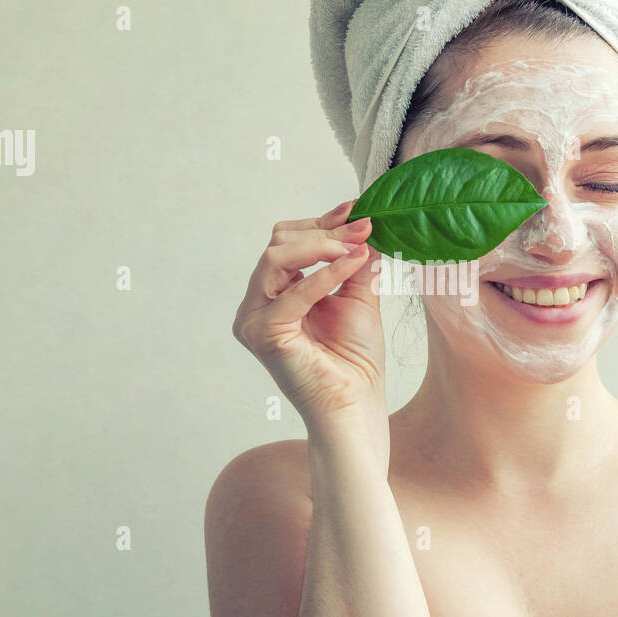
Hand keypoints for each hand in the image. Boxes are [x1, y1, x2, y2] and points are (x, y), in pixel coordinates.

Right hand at [232, 199, 386, 427]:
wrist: (356, 405)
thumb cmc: (355, 362)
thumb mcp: (359, 297)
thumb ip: (355, 262)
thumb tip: (363, 225)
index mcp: (274, 294)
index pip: (287, 243)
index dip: (322, 224)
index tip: (357, 211)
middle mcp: (257, 304)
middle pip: (278, 244)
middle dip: (324, 232)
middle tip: (363, 229)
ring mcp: (254, 319)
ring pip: (276, 257)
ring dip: (321, 246)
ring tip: (357, 248)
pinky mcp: (263, 334)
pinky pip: (293, 292)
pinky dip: (326, 274)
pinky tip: (353, 264)